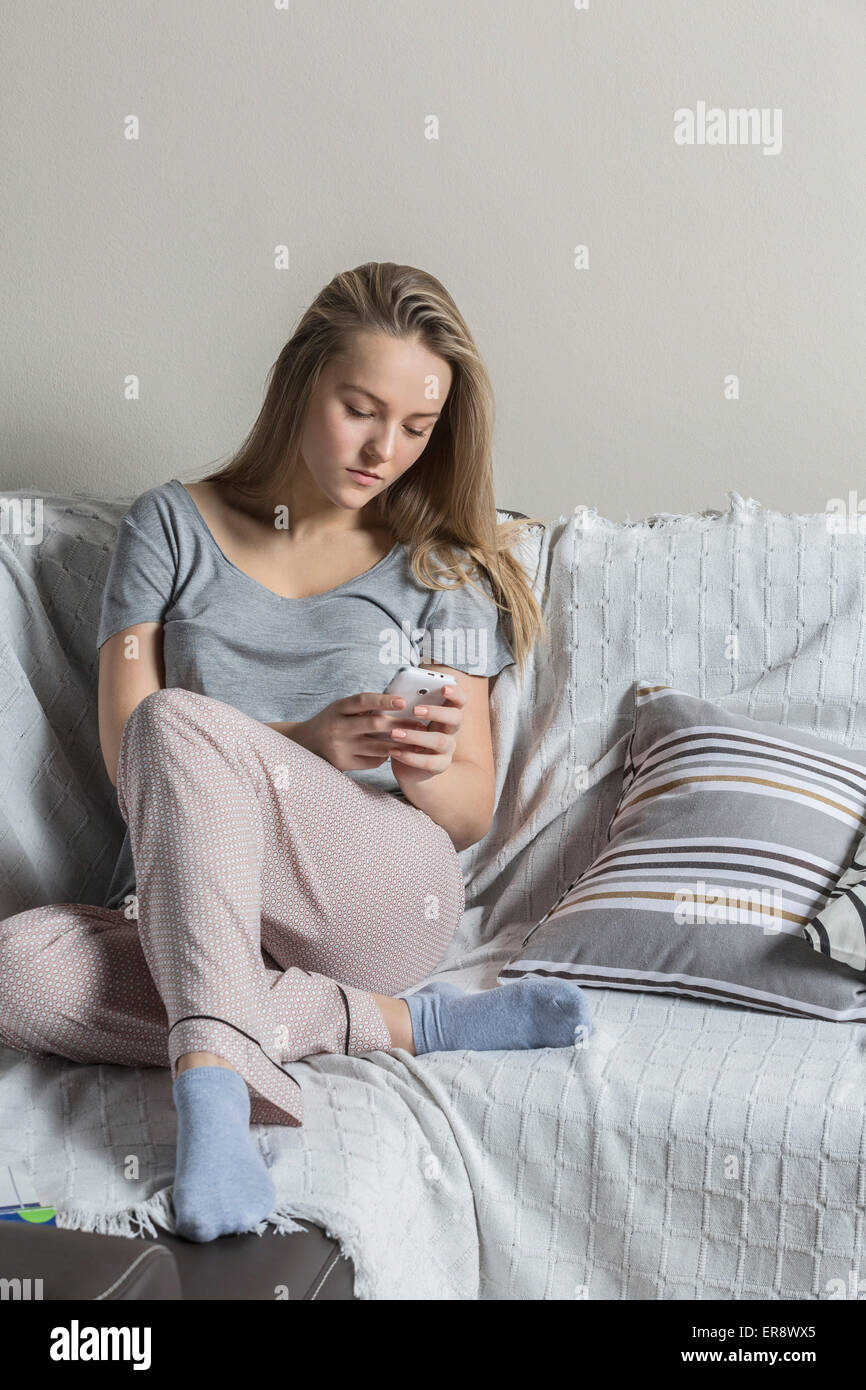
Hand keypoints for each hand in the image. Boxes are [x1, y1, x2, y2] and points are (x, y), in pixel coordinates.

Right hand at [290, 690, 414, 770]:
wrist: (305, 743)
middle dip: (401, 725)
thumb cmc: (332, 721)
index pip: (363, 700)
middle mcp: (338, 727)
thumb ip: (363, 706)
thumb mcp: (341, 708)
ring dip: (399, 744)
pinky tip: (393, 752)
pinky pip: (372, 761)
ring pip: (378, 746)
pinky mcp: (343, 763)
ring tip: (416, 741)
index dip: (383, 700)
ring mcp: (340, 747)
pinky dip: (385, 756)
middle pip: (375, 724)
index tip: (403, 701)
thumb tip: (399, 704)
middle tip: (420, 725)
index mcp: (338, 708)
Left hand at [382, 682, 467, 790]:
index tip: (443, 688)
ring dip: (415, 735)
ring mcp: (449, 749)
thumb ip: (406, 707)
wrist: (408, 768)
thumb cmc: (407, 735)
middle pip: (456, 717)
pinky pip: (429, 762)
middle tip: (415, 710)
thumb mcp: (406, 719)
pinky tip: (394, 751)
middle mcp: (451, 730)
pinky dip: (410, 757)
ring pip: (440, 740)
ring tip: (394, 733)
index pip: (459, 700)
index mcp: (446, 713)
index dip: (455, 693)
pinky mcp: (441, 765)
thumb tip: (394, 694)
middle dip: (436, 712)